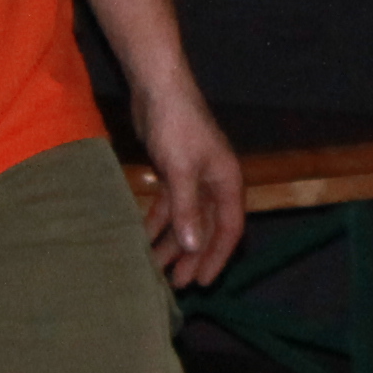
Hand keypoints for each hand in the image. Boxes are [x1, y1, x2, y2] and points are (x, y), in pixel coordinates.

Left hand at [130, 81, 246, 287]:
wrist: (158, 89)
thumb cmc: (177, 126)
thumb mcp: (181, 171)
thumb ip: (187, 209)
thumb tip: (194, 247)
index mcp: (227, 181)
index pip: (229, 228)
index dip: (217, 256)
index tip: (202, 281)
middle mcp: (215, 182)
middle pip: (207, 227)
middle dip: (193, 256)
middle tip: (177, 284)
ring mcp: (193, 178)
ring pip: (186, 219)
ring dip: (172, 243)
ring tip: (156, 268)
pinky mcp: (173, 171)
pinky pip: (168, 206)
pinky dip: (157, 223)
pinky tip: (142, 238)